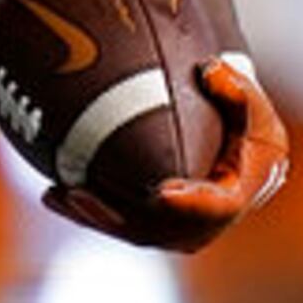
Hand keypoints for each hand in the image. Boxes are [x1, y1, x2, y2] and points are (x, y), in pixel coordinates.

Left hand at [43, 56, 288, 253]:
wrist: (241, 155)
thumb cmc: (246, 126)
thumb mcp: (251, 105)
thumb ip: (237, 88)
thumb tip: (209, 70)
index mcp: (234, 199)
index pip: (214, 209)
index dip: (190, 205)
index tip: (163, 193)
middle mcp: (203, 226)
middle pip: (155, 230)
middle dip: (115, 217)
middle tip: (79, 193)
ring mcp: (174, 232)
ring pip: (128, 231)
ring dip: (91, 216)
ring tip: (57, 196)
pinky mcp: (153, 228)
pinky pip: (117, 223)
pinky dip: (86, 211)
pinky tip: (52, 193)